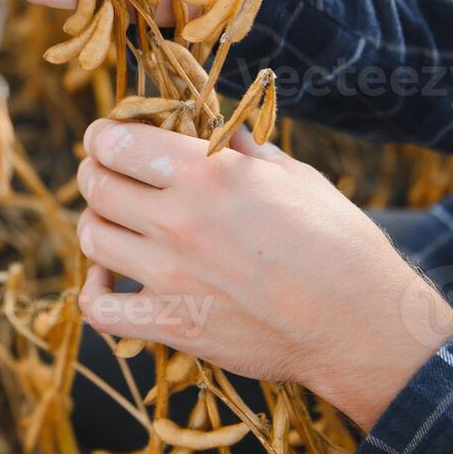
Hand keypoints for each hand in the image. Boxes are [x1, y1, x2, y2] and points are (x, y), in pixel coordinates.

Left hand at [73, 119, 452, 430]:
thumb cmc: (338, 242)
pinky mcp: (172, 324)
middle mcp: (178, 218)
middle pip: (95, 184)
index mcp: (207, 172)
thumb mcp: (295, 176)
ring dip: (95, 224)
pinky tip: (106, 281)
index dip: (102, 136)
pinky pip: (100, 310)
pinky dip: (93, 292)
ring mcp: (169, 274)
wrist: (361, 323)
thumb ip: (246, 150)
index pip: (115, 142)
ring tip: (113, 223)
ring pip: (91, 237)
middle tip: (107, 175)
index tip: (107, 139)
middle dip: (94, 173)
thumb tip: (221, 130)